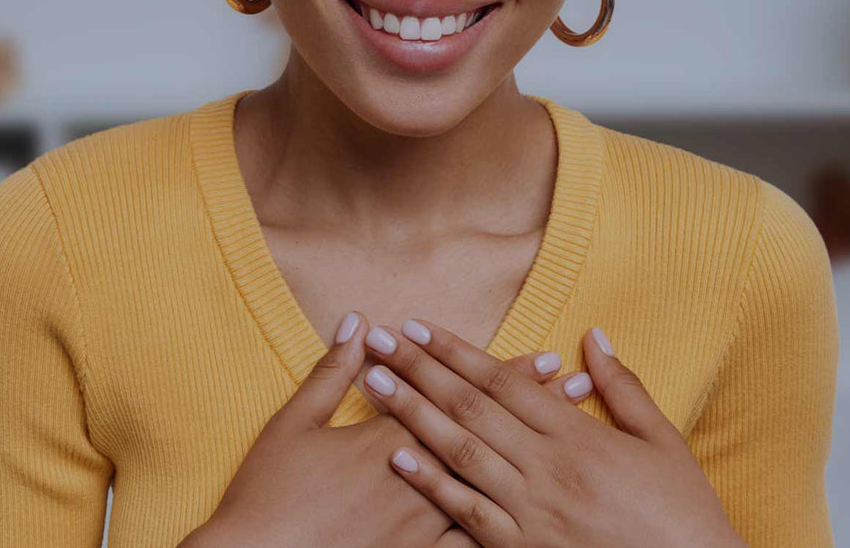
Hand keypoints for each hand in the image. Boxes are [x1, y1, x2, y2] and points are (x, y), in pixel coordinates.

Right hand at [181, 313, 590, 547]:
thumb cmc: (269, 494)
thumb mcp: (293, 423)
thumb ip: (330, 373)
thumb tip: (355, 323)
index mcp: (386, 439)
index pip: (459, 398)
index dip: (505, 378)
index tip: (547, 359)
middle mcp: (413, 478)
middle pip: (486, 436)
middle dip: (537, 410)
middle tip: (580, 388)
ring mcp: (419, 524)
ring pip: (491, 486)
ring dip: (536, 460)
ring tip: (577, 443)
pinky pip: (469, 544)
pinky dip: (506, 526)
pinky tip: (542, 516)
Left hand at [359, 321, 747, 547]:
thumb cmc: (682, 511)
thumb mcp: (663, 440)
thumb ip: (623, 386)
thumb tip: (593, 335)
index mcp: (579, 435)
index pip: (504, 381)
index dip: (457, 352)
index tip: (420, 327)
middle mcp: (549, 466)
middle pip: (470, 407)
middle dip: (420, 370)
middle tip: (380, 342)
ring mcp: (532, 509)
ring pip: (460, 451)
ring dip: (412, 414)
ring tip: (373, 384)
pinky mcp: (522, 547)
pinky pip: (467, 511)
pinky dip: (431, 482)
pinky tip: (397, 456)